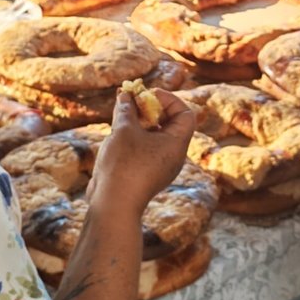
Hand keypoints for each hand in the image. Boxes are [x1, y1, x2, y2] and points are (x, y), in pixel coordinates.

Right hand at [87, 90, 195, 214]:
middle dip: (150, 109)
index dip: (168, 100)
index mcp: (177, 144)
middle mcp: (173, 156)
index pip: (186, 114)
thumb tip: (125, 96)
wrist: (113, 204)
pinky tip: (116, 135)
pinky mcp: (145, 175)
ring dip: (139, 122)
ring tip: (120, 115)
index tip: (146, 95)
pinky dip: (134, 138)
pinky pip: (145, 149)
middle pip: (170, 124)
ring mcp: (160, 167)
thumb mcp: (123, 129)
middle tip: (130, 101)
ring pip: (155, 137)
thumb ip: (126, 109)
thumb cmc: (123, 164)